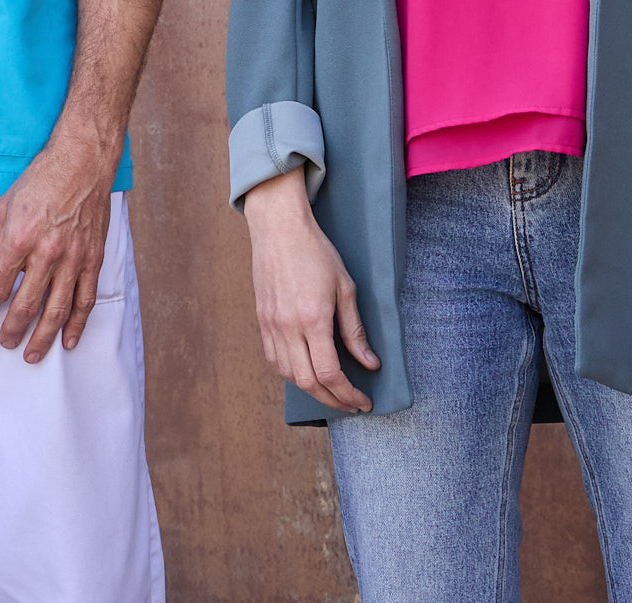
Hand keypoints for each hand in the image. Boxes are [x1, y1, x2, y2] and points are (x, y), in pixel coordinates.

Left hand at [0, 135, 116, 359]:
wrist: (82, 164)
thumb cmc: (42, 180)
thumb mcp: (7, 208)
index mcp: (20, 239)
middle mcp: (47, 253)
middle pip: (27, 303)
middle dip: (13, 328)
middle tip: (5, 343)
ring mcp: (74, 259)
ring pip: (58, 309)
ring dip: (44, 336)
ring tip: (33, 355)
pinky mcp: (93, 260)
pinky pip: (86, 299)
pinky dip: (78, 323)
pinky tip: (69, 340)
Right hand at [243, 168, 376, 411]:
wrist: (279, 228)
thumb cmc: (315, 252)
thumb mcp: (345, 288)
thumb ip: (355, 330)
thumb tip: (370, 363)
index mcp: (312, 319)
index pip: (330, 373)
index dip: (348, 394)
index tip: (363, 401)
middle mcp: (287, 326)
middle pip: (308, 382)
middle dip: (332, 400)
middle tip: (351, 404)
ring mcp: (271, 324)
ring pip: (288, 375)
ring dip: (311, 390)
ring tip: (331, 392)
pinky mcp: (261, 319)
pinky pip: (273, 359)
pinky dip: (291, 374)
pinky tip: (305, 373)